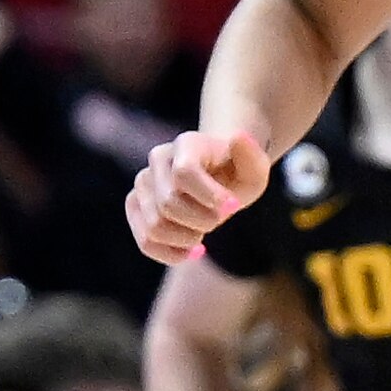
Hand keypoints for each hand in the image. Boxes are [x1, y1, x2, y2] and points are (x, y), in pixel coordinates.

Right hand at [128, 121, 270, 262]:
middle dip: (203, 221)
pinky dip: (170, 253)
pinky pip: (145, 240)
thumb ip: (252, 157)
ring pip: (155, 226)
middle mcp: (158, 159)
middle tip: (221, 219)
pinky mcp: (135, 205)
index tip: (235, 208)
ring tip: (204, 232)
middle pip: (169, 204)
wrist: (219, 177)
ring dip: (187, 238)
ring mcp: (143, 182)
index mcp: (187, 144)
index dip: (210, 197)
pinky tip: (193, 252)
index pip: (184, 173)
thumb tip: (238, 137)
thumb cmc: (237, 174)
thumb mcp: (255, 169)